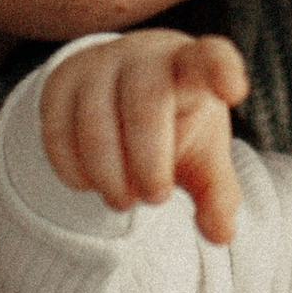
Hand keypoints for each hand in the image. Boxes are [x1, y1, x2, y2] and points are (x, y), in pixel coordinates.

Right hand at [38, 32, 248, 243]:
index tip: (234, 90)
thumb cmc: (175, 123)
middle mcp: (146, 57)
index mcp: (192, 68)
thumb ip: (217, 196)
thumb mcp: (203, 157)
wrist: (121, 89)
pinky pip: (57, 130)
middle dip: (149, 162)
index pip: (211, 58)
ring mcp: (99, 65)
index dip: (222, 70)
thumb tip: (220, 235)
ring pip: (95, 120)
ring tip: (122, 200)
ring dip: (108, 173)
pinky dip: (72, 169)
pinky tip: (89, 184)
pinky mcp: (60, 82)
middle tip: (156, 199)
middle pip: (146, 104)